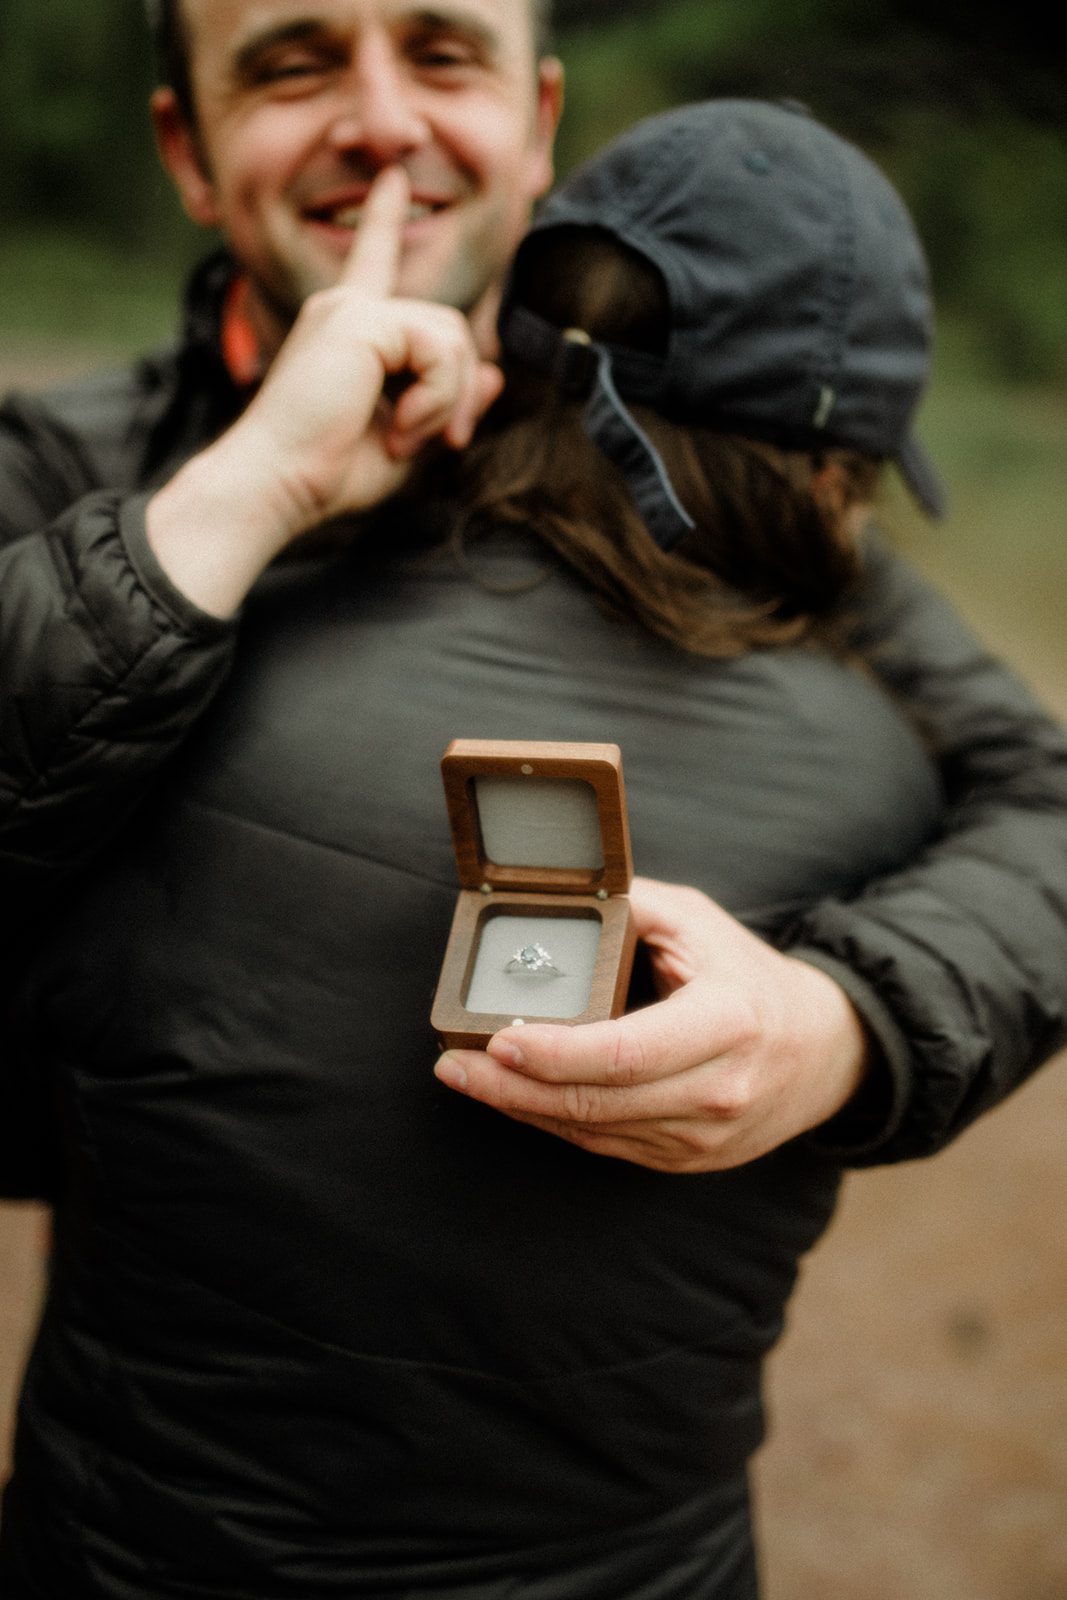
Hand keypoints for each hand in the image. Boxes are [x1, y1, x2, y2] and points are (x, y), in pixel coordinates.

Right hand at [146, 166, 501, 615]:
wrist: (275, 485)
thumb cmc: (326, 473)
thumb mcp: (407, 440)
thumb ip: (449, 403)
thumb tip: (495, 374)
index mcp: (345, 328)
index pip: (374, 263)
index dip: (383, 219)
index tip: (391, 177)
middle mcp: (344, 306)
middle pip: (449, 328)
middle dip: (459, 392)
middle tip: (440, 443)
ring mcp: (350, 308)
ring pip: (452, 337)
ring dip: (446, 400)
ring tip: (404, 438)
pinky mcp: (361, 321)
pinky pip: (440, 349)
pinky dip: (436, 398)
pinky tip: (399, 430)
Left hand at [433, 876, 870, 1171]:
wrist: (822, 1051)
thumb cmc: (746, 975)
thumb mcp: (699, 921)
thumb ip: (630, 905)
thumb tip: (553, 895)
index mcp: (728, 1023)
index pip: (627, 1053)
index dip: (556, 1053)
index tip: (499, 1040)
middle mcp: (719, 1090)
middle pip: (598, 1102)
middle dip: (513, 1088)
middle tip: (453, 1063)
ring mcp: (703, 1136)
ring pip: (594, 1129)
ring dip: (521, 1108)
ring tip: (465, 1076)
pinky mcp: (686, 1159)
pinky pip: (605, 1143)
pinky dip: (554, 1120)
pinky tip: (513, 1097)